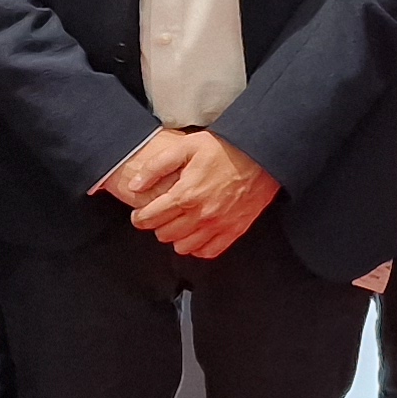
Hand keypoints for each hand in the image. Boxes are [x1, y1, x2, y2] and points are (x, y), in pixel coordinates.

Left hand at [103, 126, 280, 258]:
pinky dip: (198, 246)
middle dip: (157, 225)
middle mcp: (201, 215)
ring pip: (183, 246)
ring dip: (175, 237)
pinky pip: (208, 251)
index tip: (138, 215)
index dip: (139, 218)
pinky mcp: (234, 230)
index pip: (150, 217)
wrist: (260, 154)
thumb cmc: (224, 148)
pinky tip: (196, 234)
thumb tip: (135, 185)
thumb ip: (156, 166)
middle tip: (159, 215)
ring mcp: (218, 225)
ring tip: (177, 223)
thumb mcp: (186, 146)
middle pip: (164, 234)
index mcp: (186, 194)